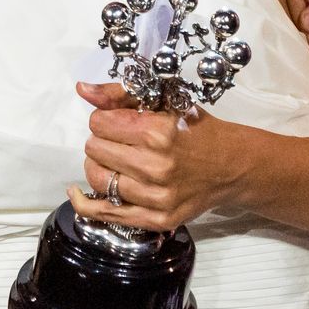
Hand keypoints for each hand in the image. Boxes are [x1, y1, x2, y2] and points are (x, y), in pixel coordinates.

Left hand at [67, 82, 238, 231]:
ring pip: (97, 178)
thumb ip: (118, 94)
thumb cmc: (194, 130)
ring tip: (114, 161)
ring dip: (99, 166)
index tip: (117, 122)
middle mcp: (156, 167)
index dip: (104, 119)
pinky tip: (76, 192)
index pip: (98, 122)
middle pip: (94, 149)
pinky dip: (85, 203)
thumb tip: (82, 89)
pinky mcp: (157, 219)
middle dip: (101, 141)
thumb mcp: (162, 102)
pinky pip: (105, 213)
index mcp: (156, 133)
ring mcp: (157, 197)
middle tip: (120, 142)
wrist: (231, 166)